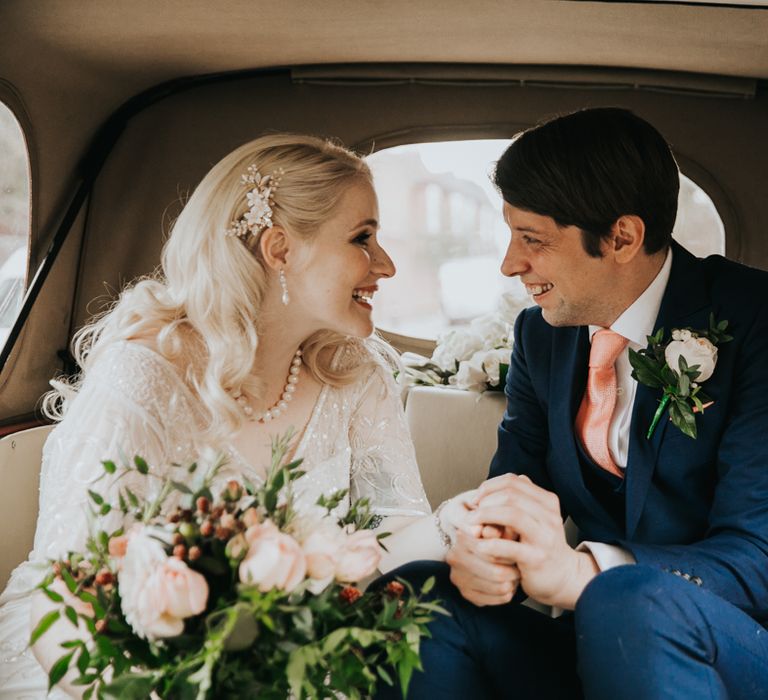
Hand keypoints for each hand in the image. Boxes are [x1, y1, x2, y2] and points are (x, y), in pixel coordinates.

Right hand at [445, 529, 520, 606]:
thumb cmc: (496, 539)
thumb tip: (495, 532)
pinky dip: (507, 594)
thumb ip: (497, 529)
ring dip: (512, 583)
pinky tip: (508, 585)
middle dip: (513, 571)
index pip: (491, 551)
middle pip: (496, 573)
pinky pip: (496, 599)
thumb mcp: (498, 529)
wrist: (485, 555)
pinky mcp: (466, 594)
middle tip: (519, 567)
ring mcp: (459, 578)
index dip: (508, 552)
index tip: (517, 551)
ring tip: (515, 575)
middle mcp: (455, 558)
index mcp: (461, 538)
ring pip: (499, 587)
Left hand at [469, 473, 598, 608]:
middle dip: (485, 501)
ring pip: (512, 515)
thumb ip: (513, 502)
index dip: (489, 487)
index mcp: (547, 501)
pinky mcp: (537, 558)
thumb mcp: (531, 518)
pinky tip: (480, 546)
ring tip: (472, 525)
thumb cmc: (538, 544)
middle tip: (472, 513)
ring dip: (485, 517)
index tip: (476, 499)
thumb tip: (484, 492)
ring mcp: (545, 537)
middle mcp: (549, 515)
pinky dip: (490, 544)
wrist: (562, 576)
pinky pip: (509, 546)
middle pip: (510, 495)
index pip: (512, 481)